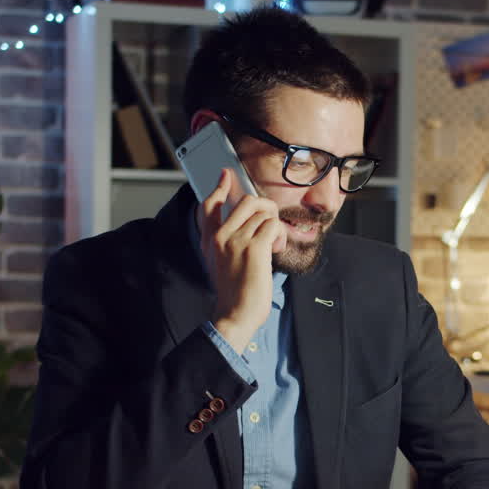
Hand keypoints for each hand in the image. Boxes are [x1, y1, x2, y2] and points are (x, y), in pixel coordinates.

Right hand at [197, 168, 286, 351]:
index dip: (219, 187)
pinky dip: (279, 236)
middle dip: (266, 208)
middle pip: (246, 201)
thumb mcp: (220, 263)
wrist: (235, 313)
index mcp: (209, 239)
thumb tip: (248, 225)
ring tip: (273, 245)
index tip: (226, 175)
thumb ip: (226, 243)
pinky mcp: (254, 248)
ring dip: (275, 227)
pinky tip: (276, 250)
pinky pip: (273, 225)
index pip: (209, 204)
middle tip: (271, 226)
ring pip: (264, 213)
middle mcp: (220, 236)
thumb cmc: (233, 292)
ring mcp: (236, 240)